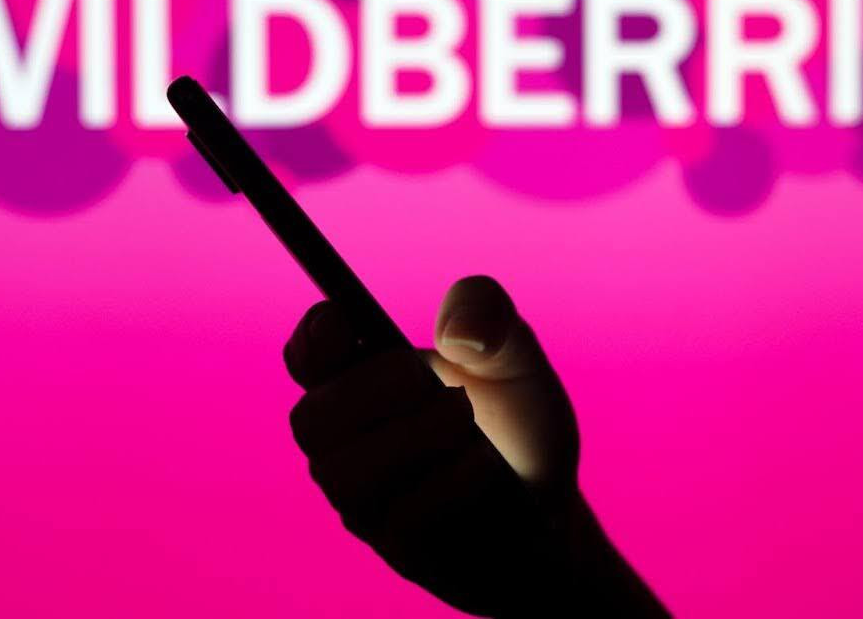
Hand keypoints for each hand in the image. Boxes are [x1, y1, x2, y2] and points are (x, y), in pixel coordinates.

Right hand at [282, 275, 584, 616]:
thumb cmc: (517, 422)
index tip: (342, 319)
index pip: (308, 359)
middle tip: (424, 378)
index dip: (312, 339)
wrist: (554, 503)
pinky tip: (483, 464)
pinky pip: (403, 521)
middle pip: (311, 420)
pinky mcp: (403, 550)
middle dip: (369, 390)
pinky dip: (448, 481)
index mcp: (365, 384)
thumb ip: (487, 313)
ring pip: (348, 475)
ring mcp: (371, 503)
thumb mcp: (514, 354)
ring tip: (464, 416)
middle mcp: (352, 445)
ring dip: (412, 436)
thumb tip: (457, 331)